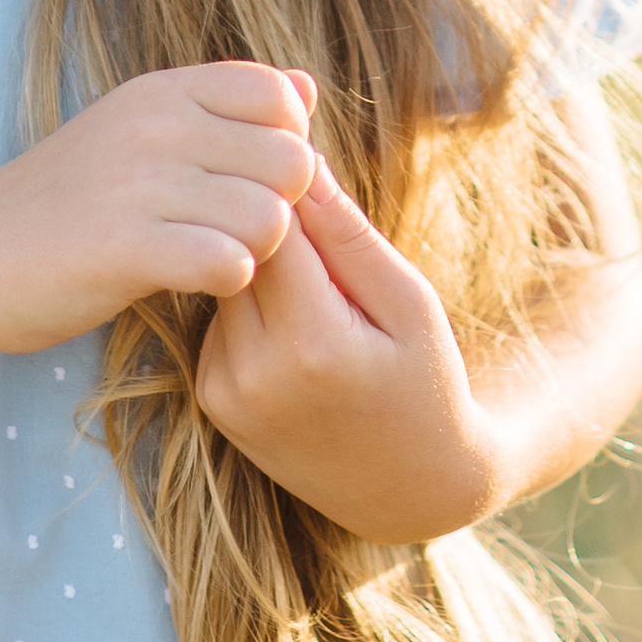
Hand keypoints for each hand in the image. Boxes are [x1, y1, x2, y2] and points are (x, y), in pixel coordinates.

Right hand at [0, 62, 318, 358]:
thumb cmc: (69, 199)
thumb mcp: (143, 129)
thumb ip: (225, 108)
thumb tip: (307, 86)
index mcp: (163, 90)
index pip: (278, 94)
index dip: (285, 143)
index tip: (250, 180)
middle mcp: (156, 124)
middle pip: (289, 160)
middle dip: (282, 206)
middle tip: (236, 230)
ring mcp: (140, 184)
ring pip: (270, 216)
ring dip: (256, 250)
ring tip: (216, 256)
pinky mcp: (125, 249)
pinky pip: (230, 261)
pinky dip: (226, 281)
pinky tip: (196, 281)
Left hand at [194, 160, 500, 543]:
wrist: (409, 489)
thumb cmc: (427, 383)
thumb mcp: (410, 303)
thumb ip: (349, 236)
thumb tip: (302, 162)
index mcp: (312, 344)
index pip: (271, 225)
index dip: (285, 182)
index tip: (301, 153)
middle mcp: (254, 374)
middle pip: (237, 250)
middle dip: (266, 215)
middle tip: (300, 192)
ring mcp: (226, 393)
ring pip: (223, 279)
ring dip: (256, 259)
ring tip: (311, 260)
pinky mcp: (214, 401)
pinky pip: (220, 318)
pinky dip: (249, 302)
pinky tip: (292, 310)